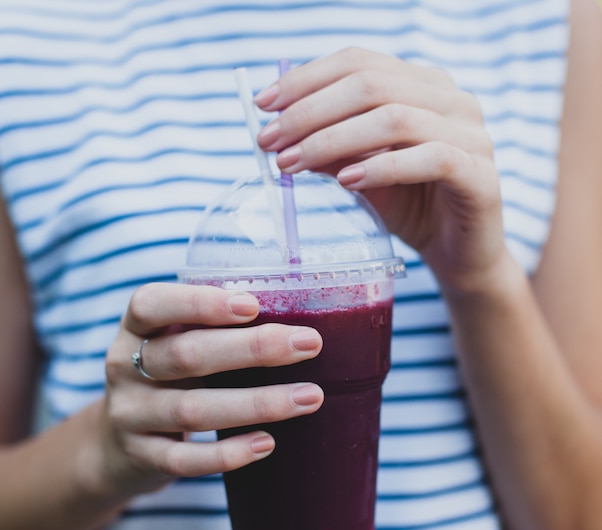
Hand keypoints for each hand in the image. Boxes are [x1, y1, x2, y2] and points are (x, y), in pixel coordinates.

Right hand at [95, 283, 322, 495]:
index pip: (151, 304)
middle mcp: (124, 368)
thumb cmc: (166, 377)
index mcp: (135, 329)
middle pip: (187, 355)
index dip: (200, 303)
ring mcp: (130, 415)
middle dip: (252, 349)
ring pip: (193, 410)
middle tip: (308, 344)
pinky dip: (229, 453)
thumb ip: (210, 327)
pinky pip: (186, 460)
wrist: (116, 443)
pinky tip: (268, 443)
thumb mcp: (173, 342)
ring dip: (258, 403)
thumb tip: (289, 319)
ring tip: (309, 397)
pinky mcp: (143, 457)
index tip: (253, 305)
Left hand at [255, 47, 506, 292]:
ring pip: (395, 118)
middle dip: (310, 112)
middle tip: (269, 141)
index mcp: (421, 86)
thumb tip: (281, 135)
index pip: (359, 62)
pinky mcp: (480, 175)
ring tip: (293, 163)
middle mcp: (450, 100)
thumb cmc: (409, 207)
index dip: (307, 78)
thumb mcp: (360, 175)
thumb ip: (330, 151)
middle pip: (371, 85)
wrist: (457, 253)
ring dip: (334, 140)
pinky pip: (430, 158)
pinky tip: (347, 181)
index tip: (262, 105)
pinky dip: (382, 168)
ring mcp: (471, 134)